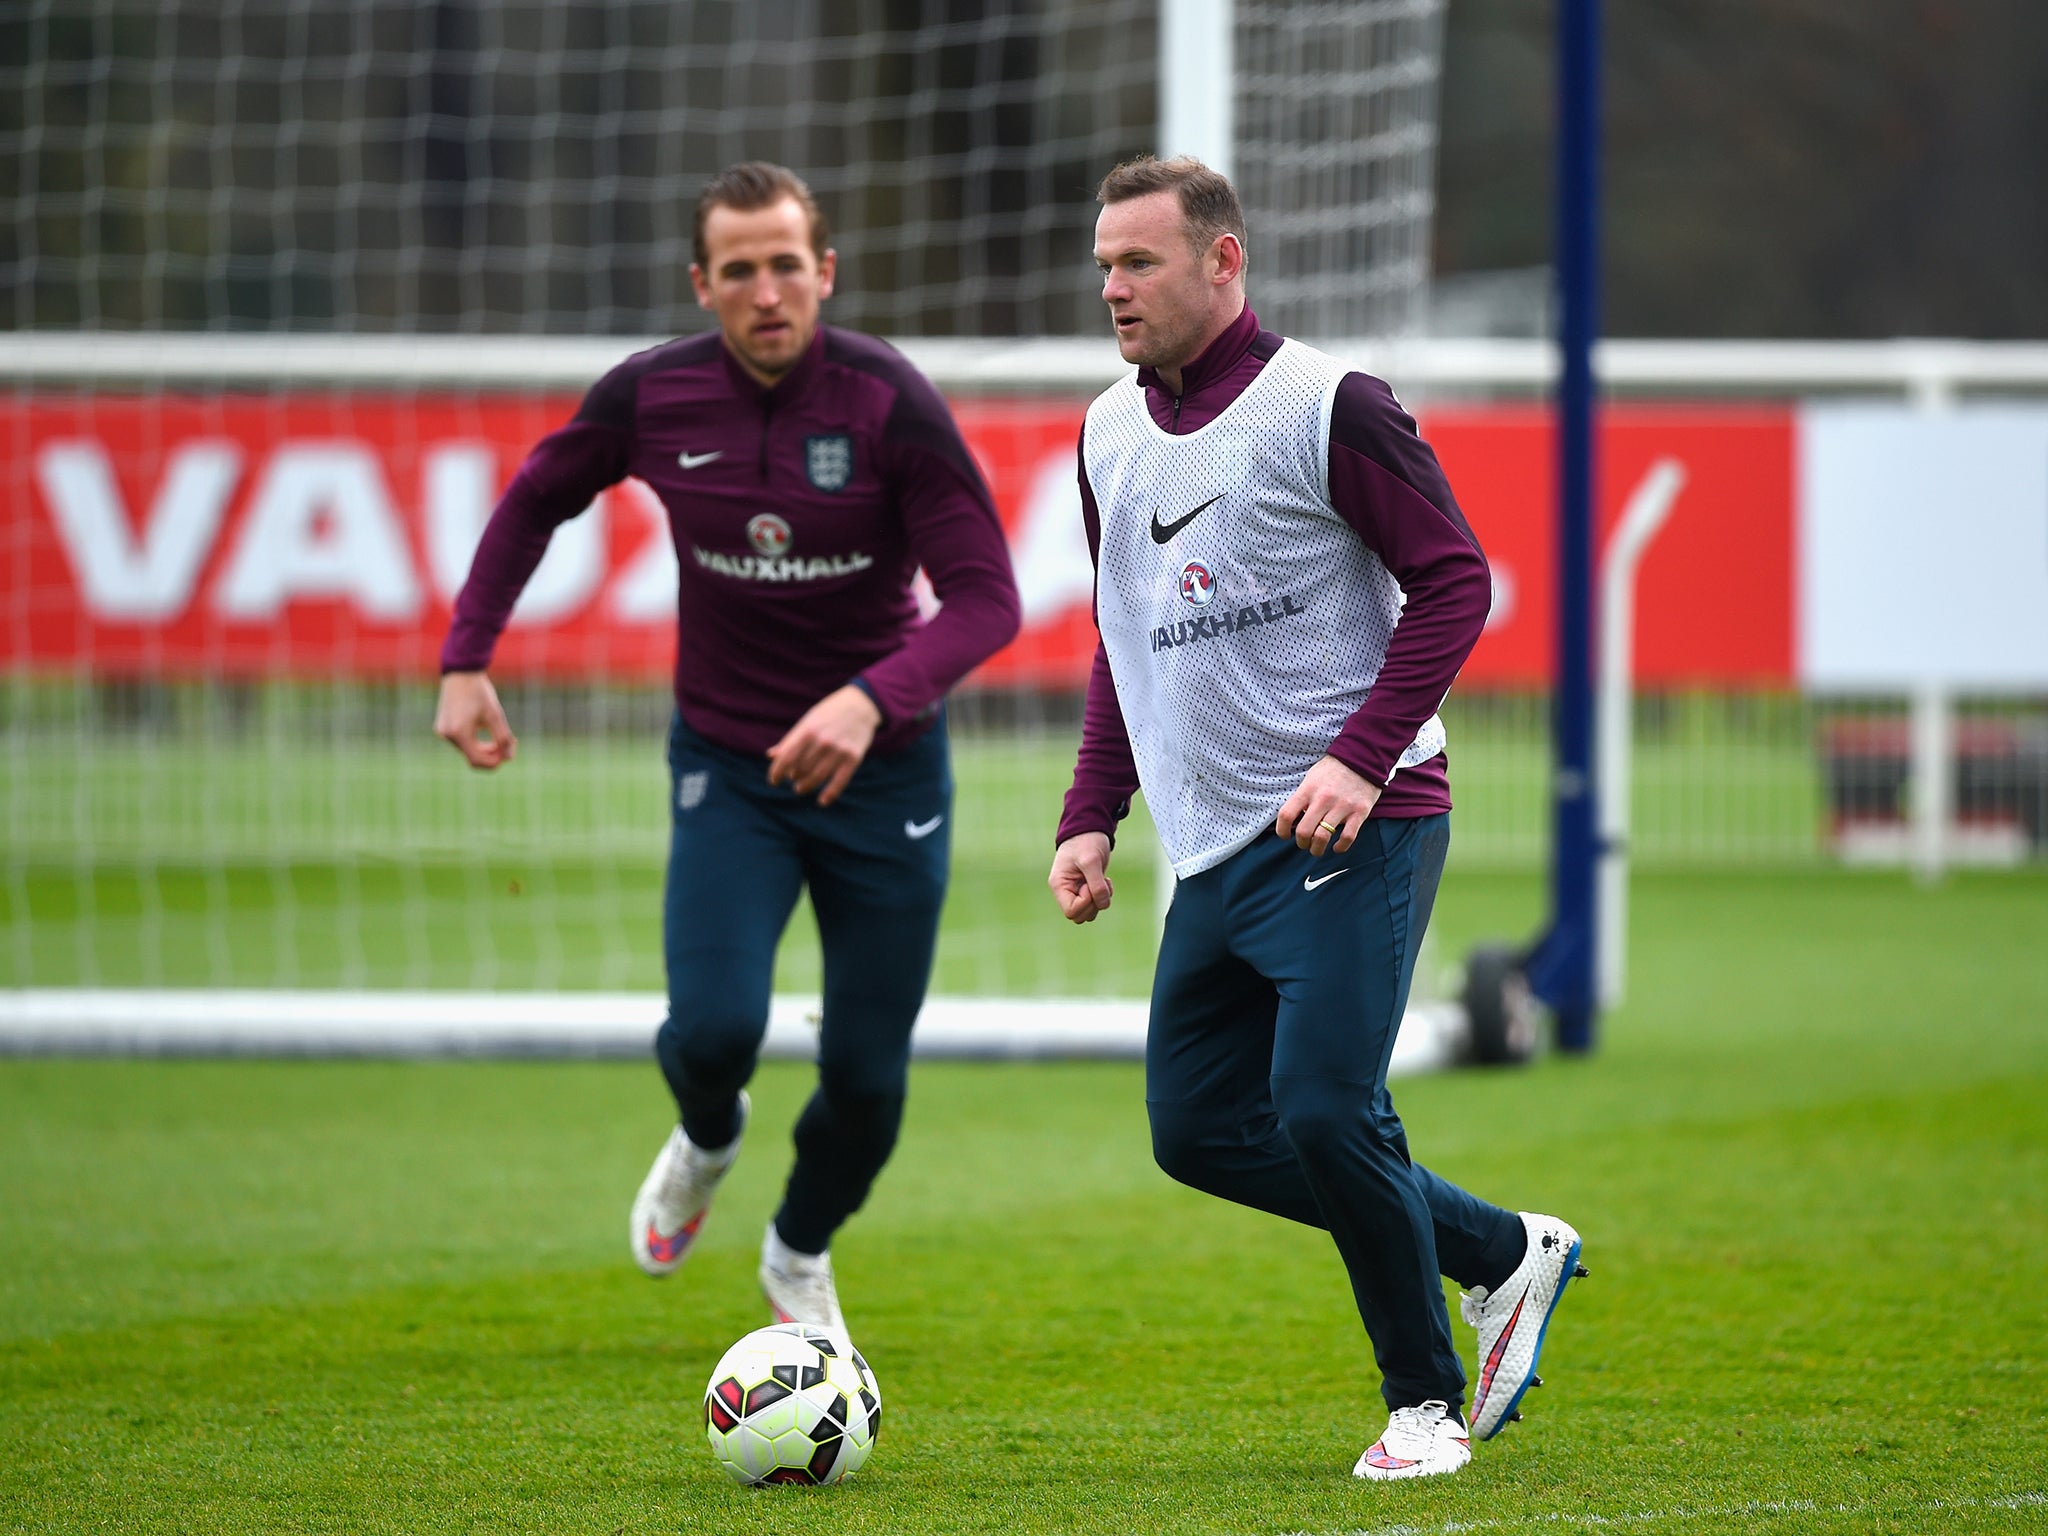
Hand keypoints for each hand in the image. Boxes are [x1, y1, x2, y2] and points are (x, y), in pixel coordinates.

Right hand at [435, 671, 516, 769]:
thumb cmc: (479, 692)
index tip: (509, 753)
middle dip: (491, 755)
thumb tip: (509, 758)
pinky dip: (474, 741)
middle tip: (509, 744)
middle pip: (472, 757)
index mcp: (459, 733)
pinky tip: (484, 728)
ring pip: (467, 750)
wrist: (460, 673)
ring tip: (499, 736)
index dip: (494, 762)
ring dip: (484, 748)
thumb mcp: (495, 715)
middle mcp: (447, 735)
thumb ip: (503, 738)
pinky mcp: (442, 728)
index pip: (477, 760)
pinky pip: (461, 742)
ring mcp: (443, 732)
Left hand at [766, 684, 882, 806]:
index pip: (786, 758)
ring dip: (805, 786)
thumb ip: (791, 740)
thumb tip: (771, 756)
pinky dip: (830, 794)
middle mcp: (822, 741)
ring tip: (800, 788)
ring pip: (817, 777)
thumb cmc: (829, 713)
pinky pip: (840, 781)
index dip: (777, 773)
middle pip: (801, 769)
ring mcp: (839, 750)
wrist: (861, 705)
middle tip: (793, 779)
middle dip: (793, 777)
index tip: (773, 781)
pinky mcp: (853, 758)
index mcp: (808, 730)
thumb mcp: (808, 721)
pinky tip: (822, 801)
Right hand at [1048, 832, 1114, 923]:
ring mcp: (1076, 890)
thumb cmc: (1086, 841)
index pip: (1071, 911)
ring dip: (1100, 901)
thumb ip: (1096, 884)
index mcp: (1059, 885)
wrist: (1090, 828)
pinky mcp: (1086, 888)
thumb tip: (1102, 904)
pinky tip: (1105, 881)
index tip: (1090, 884)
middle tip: (1099, 883)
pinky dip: (1104, 896)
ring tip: (1104, 881)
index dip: (1085, 902)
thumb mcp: (1091, 860)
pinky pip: (1095, 904)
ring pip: (1089, 913)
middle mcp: (1065, 890)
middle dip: (1094, 904)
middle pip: (1079, 916)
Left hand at [1275, 754, 1380, 854]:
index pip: (1286, 815)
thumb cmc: (1333, 769)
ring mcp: (1342, 806)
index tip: (1285, 836)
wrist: (1363, 757)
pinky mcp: (1359, 812)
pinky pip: (1347, 837)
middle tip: (1304, 844)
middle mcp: (1323, 799)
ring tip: (1317, 849)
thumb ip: (1303, 797)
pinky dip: (1340, 847)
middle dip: (1301, 843)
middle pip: (1304, 831)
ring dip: (1317, 849)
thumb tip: (1293, 819)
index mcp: (1308, 790)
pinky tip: (1336, 847)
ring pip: (1323, 838)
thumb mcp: (1312, 778)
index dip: (1282, 830)